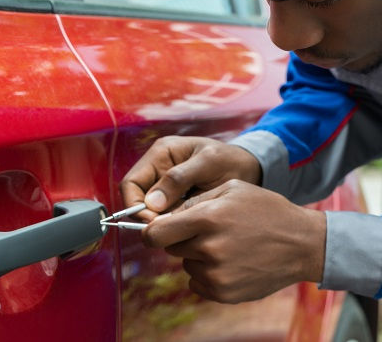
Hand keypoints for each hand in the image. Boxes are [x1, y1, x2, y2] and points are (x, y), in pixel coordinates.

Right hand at [120, 136, 261, 220]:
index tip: (154, 223)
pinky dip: (173, 222)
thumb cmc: (231, 160)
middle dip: (149, 217)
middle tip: (171, 229)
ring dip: (162, 221)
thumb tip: (152, 203)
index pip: (131, 182)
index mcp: (162, 153)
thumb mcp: (209, 163)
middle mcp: (158, 167)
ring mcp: (166, 184)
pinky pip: (165, 215)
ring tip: (184, 226)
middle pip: (137, 198)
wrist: (250, 168)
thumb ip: (180, 178)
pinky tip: (189, 225)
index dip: (135, 205)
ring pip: (150, 210)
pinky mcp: (176, 199)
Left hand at [143, 179, 325, 302]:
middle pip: (172, 249)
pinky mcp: (223, 293)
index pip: (155, 234)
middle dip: (184, 240)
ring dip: (199, 257)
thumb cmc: (266, 210)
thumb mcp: (232, 189)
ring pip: (187, 265)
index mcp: (207, 218)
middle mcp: (208, 248)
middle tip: (210, 232)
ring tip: (228, 245)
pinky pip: (198, 283)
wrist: (301, 243)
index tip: (157, 231)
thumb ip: (195, 200)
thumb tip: (163, 216)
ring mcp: (216, 274)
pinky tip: (232, 262)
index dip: (152, 232)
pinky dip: (209, 274)